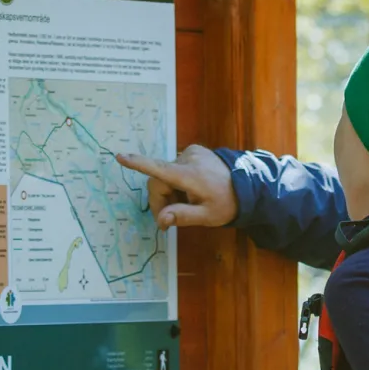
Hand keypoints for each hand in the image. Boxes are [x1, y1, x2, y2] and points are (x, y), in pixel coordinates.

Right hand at [115, 145, 237, 229]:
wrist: (248, 186)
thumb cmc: (227, 203)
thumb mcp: (207, 216)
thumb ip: (183, 216)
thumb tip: (161, 219)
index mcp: (190, 175)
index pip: (160, 169)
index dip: (138, 164)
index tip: (120, 157)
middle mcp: (188, 159)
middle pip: (159, 179)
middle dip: (160, 199)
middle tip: (169, 219)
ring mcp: (191, 152)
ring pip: (166, 174)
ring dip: (169, 191)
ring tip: (186, 203)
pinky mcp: (194, 150)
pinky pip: (175, 167)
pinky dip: (176, 181)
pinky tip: (190, 190)